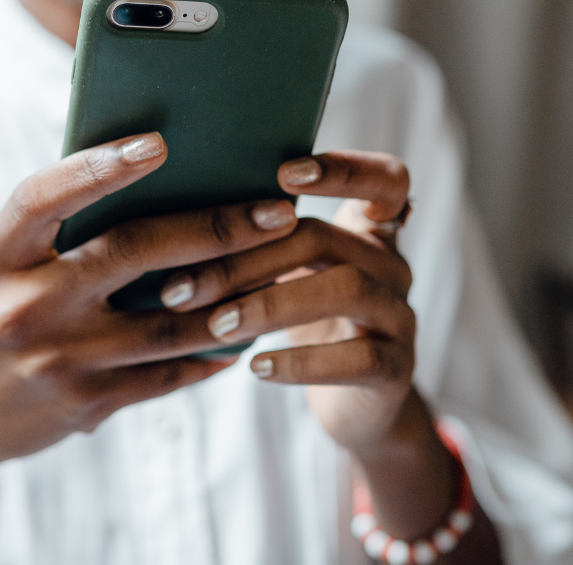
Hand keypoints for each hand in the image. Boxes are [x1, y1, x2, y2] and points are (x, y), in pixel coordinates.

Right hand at [0, 132, 300, 477]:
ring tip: (281, 268)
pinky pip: (164, 376)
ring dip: (233, 296)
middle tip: (276, 211)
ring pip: (166, 323)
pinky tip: (244, 335)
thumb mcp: (0, 267)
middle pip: (131, 254)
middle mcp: (23, 306)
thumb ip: (58, 232)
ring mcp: (55, 361)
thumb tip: (152, 183)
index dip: (97, 167)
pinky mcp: (83, 405)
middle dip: (214, 228)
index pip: (43, 199)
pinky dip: (210, 354)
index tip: (159, 143)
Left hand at [158, 149, 414, 455]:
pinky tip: (255, 367)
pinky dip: (301, 362)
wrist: (355, 404)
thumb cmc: (305, 322)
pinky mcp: (398, 369)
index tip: (283, 173)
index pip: (383, 178)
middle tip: (182, 287)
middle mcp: (390, 264)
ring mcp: (401, 315)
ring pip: (346, 289)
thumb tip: (171, 215)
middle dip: (246, 258)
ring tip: (216, 326)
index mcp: (366, 230)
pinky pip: (358, 359)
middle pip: (324, 238)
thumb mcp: (289, 273)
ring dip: (269, 304)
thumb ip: (259, 239)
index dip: (343, 169)